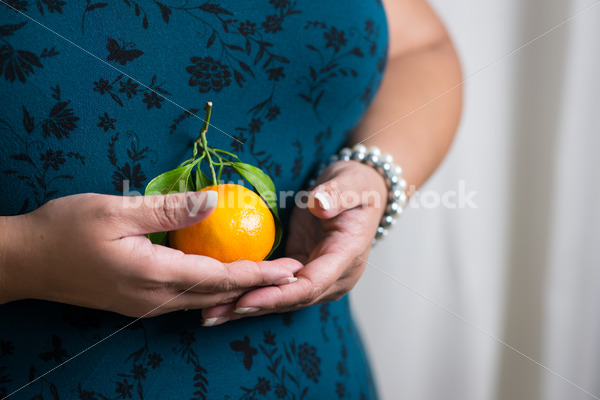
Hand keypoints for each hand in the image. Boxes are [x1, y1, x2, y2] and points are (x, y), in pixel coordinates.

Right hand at [0, 191, 301, 316]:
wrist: (23, 262)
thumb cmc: (64, 230)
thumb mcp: (116, 210)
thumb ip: (169, 208)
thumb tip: (214, 200)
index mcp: (155, 276)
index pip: (221, 277)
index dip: (259, 273)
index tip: (291, 269)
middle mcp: (156, 298)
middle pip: (219, 294)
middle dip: (258, 285)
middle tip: (292, 274)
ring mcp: (146, 304)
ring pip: (204, 299)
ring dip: (238, 289)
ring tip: (267, 277)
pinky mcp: (138, 301)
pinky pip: (186, 298)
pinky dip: (213, 289)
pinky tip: (224, 279)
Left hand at [201, 161, 386, 324]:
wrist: (360, 193)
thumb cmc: (356, 186)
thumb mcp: (351, 184)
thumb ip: (337, 194)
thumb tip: (320, 205)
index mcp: (346, 259)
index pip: (310, 286)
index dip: (277, 295)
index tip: (245, 299)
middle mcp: (333, 278)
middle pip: (290, 300)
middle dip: (252, 307)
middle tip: (212, 312)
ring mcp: (317, 278)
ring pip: (280, 299)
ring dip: (245, 307)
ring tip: (208, 314)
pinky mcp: (302, 271)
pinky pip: (275, 287)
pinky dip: (250, 292)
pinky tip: (221, 297)